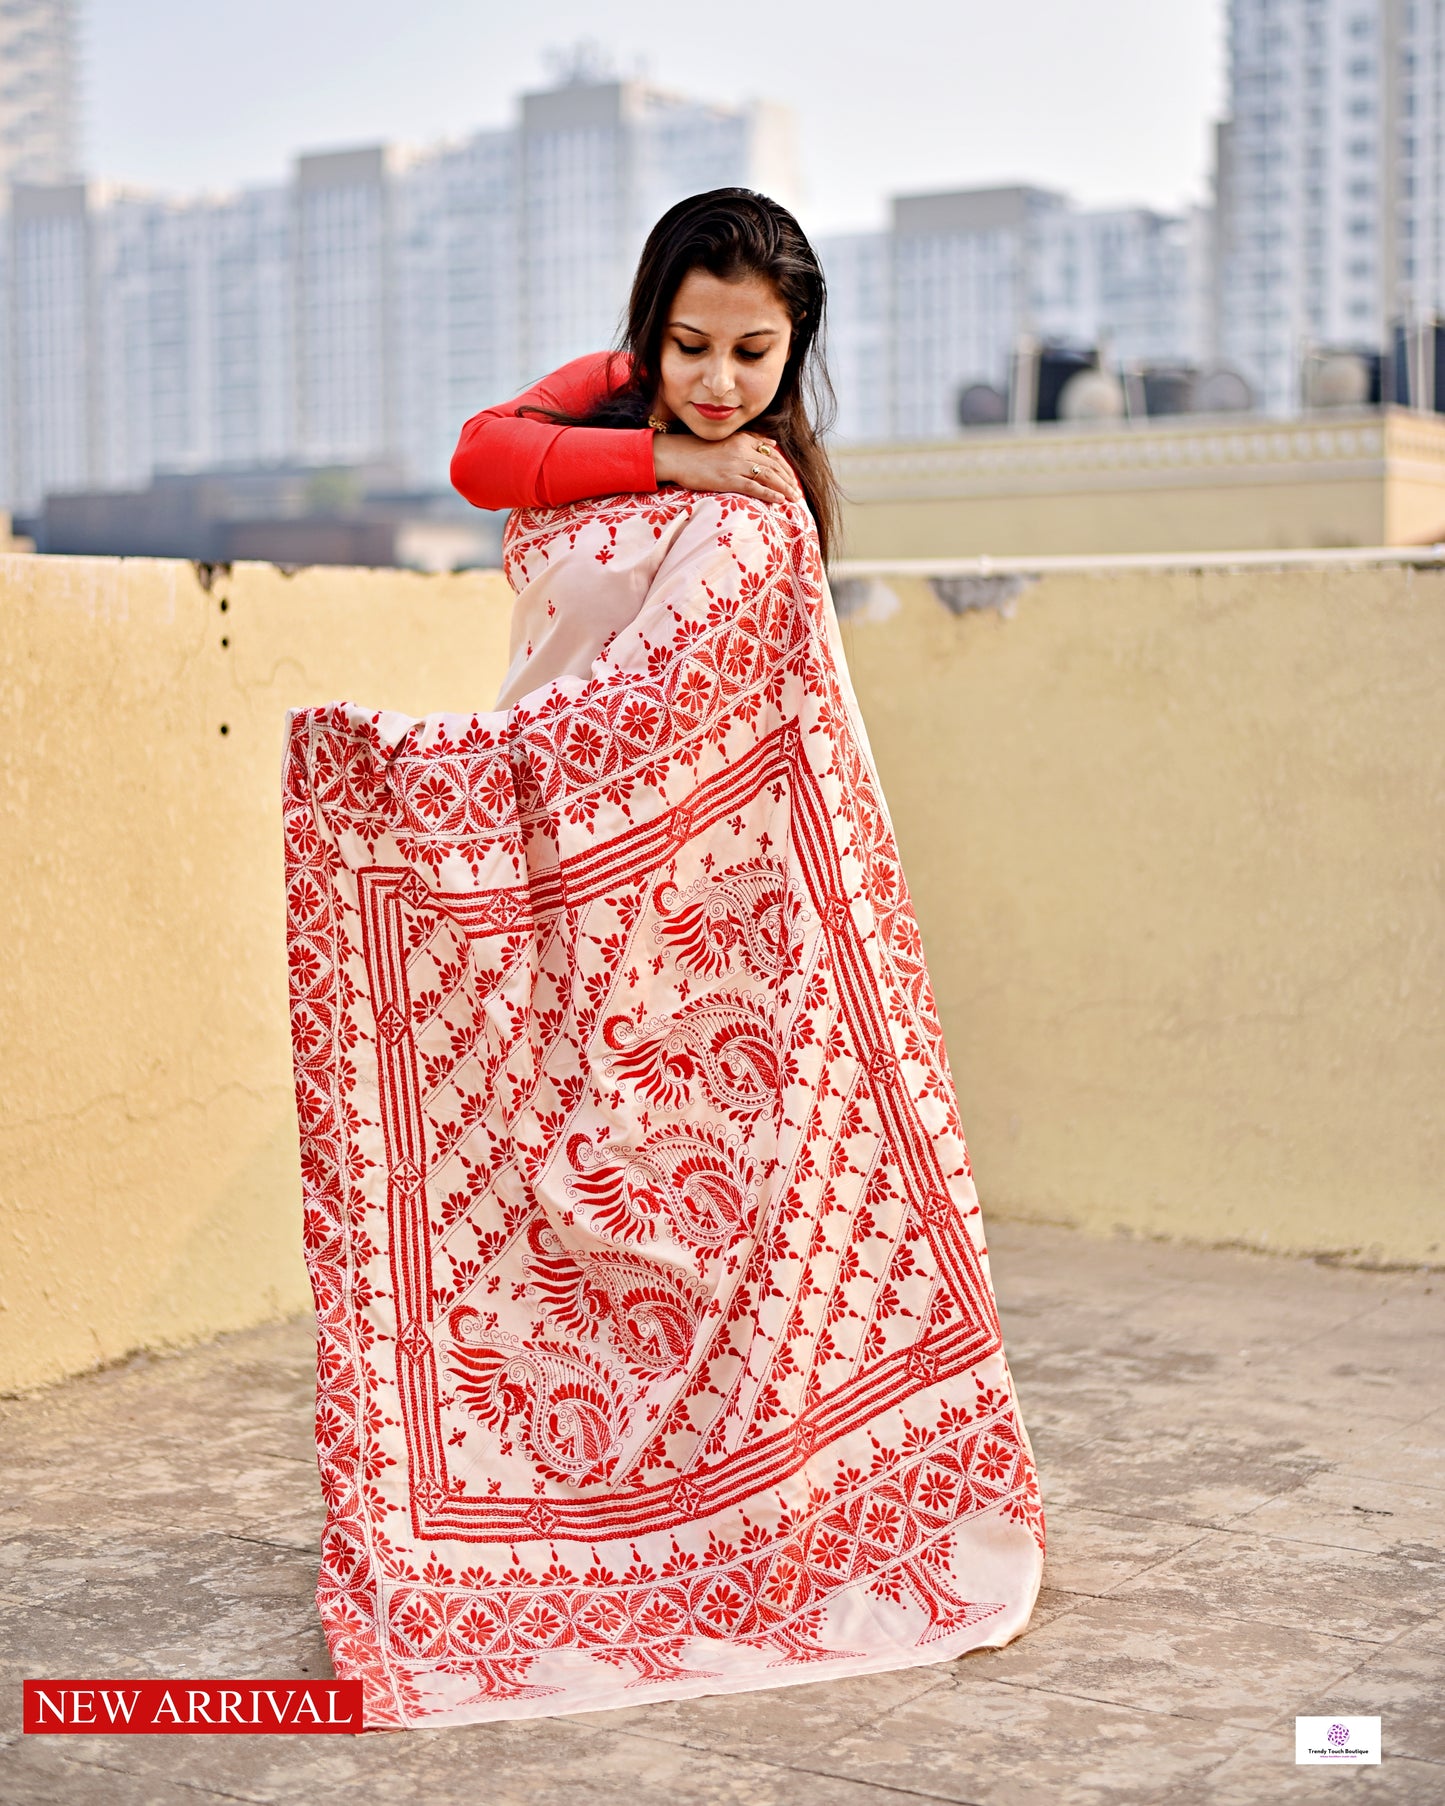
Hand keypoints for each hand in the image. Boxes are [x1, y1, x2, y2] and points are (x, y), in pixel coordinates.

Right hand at [652, 431, 802, 504]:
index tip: (792, 479)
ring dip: (784, 488)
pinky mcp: (727, 479)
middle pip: (774, 465)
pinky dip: (769, 494)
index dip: (785, 468)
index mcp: (743, 440)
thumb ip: (750, 439)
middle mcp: (742, 450)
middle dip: (788, 480)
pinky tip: (780, 500)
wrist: (676, 455)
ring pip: (768, 476)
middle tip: (797, 492)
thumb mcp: (727, 440)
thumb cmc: (698, 450)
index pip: (772, 454)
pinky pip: (754, 487)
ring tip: (793, 498)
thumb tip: (772, 443)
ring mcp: (735, 465)